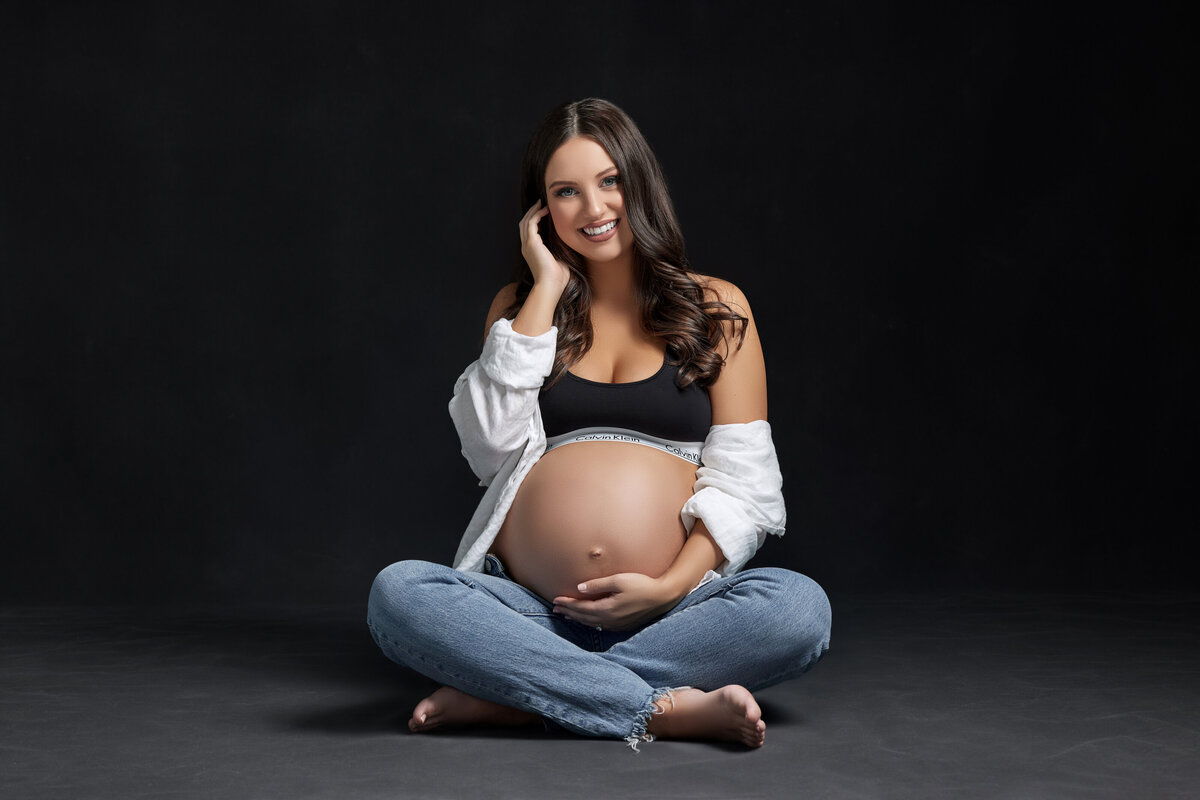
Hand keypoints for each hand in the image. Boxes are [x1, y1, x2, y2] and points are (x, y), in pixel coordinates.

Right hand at [519, 200, 571, 293]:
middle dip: (532, 212)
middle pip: (524, 224)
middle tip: (541, 203)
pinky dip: (537, 214)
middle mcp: (526, 247)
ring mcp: (527, 244)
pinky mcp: (531, 243)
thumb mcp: (560, 259)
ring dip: (533, 211)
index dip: (535, 219)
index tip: (544, 211)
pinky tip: (545, 210)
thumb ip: (561, 249)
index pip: (530, 231)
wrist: (551, 285)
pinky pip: (531, 223)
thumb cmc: (558, 277)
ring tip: (542, 203)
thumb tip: (571, 241)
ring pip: (526, 221)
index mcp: (531, 251)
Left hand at [551, 573, 683, 630]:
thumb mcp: (619, 580)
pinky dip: (588, 621)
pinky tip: (585, 619)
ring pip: (590, 623)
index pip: (581, 608)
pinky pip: (599, 625)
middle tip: (555, 608)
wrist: (662, 597)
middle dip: (568, 612)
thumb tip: (579, 588)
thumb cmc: (642, 585)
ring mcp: (616, 625)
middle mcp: (609, 620)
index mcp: (607, 609)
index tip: (556, 599)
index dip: (567, 604)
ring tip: (565, 614)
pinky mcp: (622, 626)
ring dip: (576, 618)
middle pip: (583, 617)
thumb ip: (598, 585)